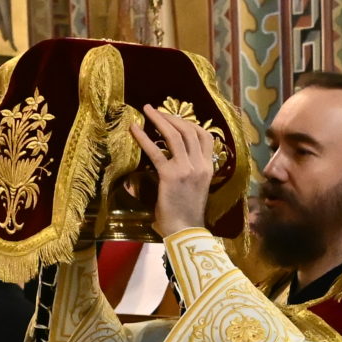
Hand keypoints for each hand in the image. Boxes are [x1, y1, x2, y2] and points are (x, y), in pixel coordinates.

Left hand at [123, 106, 215, 237]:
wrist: (186, 231)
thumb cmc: (187, 213)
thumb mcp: (196, 188)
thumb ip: (191, 171)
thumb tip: (175, 159)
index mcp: (208, 168)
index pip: (205, 136)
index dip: (190, 123)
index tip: (175, 118)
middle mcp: (199, 165)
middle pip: (188, 131)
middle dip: (171, 116)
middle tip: (156, 110)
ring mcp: (186, 169)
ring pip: (174, 135)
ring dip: (159, 119)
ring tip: (146, 110)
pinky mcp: (170, 176)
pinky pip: (156, 151)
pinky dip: (143, 137)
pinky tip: (133, 129)